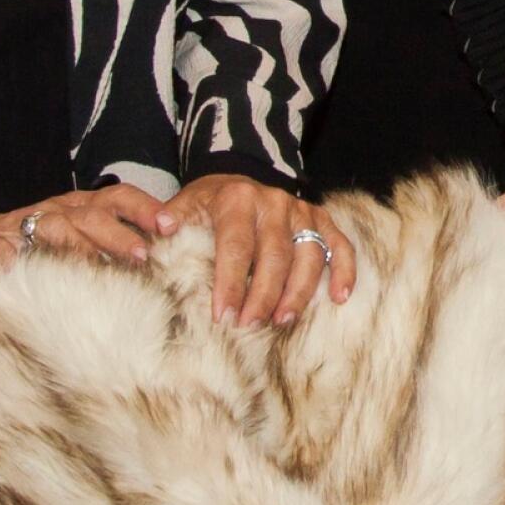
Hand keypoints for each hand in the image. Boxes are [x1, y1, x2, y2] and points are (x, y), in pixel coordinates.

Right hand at [0, 182, 164, 266]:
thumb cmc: (44, 239)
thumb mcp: (79, 234)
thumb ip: (113, 243)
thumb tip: (161, 252)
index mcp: (83, 207)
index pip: (119, 198)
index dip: (145, 209)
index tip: (171, 225)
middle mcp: (60, 210)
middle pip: (93, 216)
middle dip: (119, 236)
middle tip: (143, 256)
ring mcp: (28, 224)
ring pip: (55, 228)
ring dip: (76, 245)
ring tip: (94, 264)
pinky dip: (3, 255)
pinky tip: (9, 267)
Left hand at [160, 173, 354, 327]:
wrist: (238, 177)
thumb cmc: (210, 203)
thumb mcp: (187, 202)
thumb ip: (174, 215)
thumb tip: (161, 226)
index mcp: (238, 199)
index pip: (236, 246)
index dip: (230, 283)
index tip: (222, 317)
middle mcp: (274, 201)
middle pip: (274, 255)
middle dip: (263, 295)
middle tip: (250, 327)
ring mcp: (300, 210)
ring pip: (309, 253)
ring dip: (299, 291)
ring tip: (283, 321)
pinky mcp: (321, 218)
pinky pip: (340, 243)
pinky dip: (344, 269)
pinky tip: (340, 297)